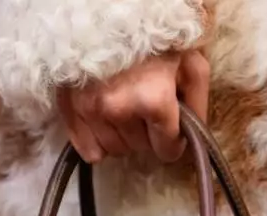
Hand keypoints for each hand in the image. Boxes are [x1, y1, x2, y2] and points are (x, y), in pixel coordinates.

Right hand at [57, 50, 210, 163]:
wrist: (109, 12)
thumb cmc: (157, 36)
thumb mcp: (190, 61)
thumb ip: (196, 102)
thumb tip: (192, 137)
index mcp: (152, 99)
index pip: (167, 149)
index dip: (174, 140)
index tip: (172, 127)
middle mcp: (118, 109)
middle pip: (141, 148)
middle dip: (148, 133)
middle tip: (148, 106)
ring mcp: (90, 109)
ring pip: (116, 149)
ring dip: (125, 135)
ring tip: (128, 106)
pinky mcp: (70, 108)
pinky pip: (89, 150)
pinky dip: (100, 141)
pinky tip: (107, 121)